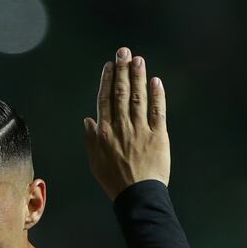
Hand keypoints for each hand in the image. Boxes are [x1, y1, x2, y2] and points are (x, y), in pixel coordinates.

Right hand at [84, 47, 169, 199]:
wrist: (137, 195)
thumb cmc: (115, 181)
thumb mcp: (95, 162)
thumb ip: (91, 139)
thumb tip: (88, 120)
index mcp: (104, 132)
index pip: (105, 99)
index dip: (107, 80)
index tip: (110, 65)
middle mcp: (121, 126)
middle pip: (120, 93)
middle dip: (122, 70)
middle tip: (124, 52)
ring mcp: (140, 129)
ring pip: (138, 97)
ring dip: (138, 77)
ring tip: (138, 59)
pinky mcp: (158, 135)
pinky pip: (157, 111)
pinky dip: (157, 95)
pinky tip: (155, 81)